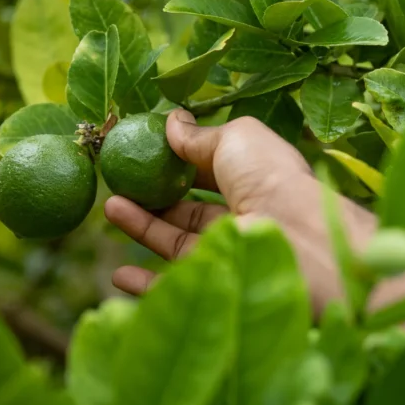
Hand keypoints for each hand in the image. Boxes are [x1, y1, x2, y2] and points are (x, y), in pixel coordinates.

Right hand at [104, 109, 374, 307]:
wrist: (294, 237)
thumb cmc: (268, 176)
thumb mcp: (236, 138)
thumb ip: (200, 136)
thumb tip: (172, 121)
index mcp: (253, 178)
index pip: (210, 172)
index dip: (177, 163)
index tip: (142, 154)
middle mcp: (244, 216)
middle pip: (190, 210)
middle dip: (153, 197)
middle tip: (118, 183)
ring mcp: (231, 251)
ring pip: (177, 241)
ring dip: (142, 227)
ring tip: (109, 207)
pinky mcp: (219, 282)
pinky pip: (177, 283)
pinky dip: (145, 283)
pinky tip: (119, 274)